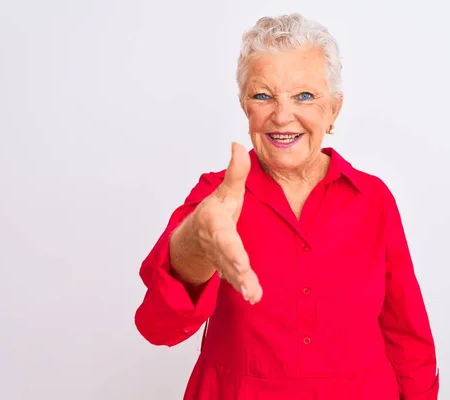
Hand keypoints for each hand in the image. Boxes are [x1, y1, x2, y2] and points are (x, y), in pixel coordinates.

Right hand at [192, 142, 262, 303]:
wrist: (195, 235)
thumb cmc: (215, 212)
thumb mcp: (225, 191)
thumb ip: (235, 171)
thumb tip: (237, 144)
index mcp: (215, 223)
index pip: (224, 237)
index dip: (231, 249)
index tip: (240, 261)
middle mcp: (216, 243)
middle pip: (227, 259)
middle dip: (237, 272)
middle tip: (249, 286)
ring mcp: (220, 258)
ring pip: (230, 272)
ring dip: (241, 284)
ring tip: (253, 295)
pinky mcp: (227, 269)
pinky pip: (233, 279)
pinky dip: (242, 288)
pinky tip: (254, 297)